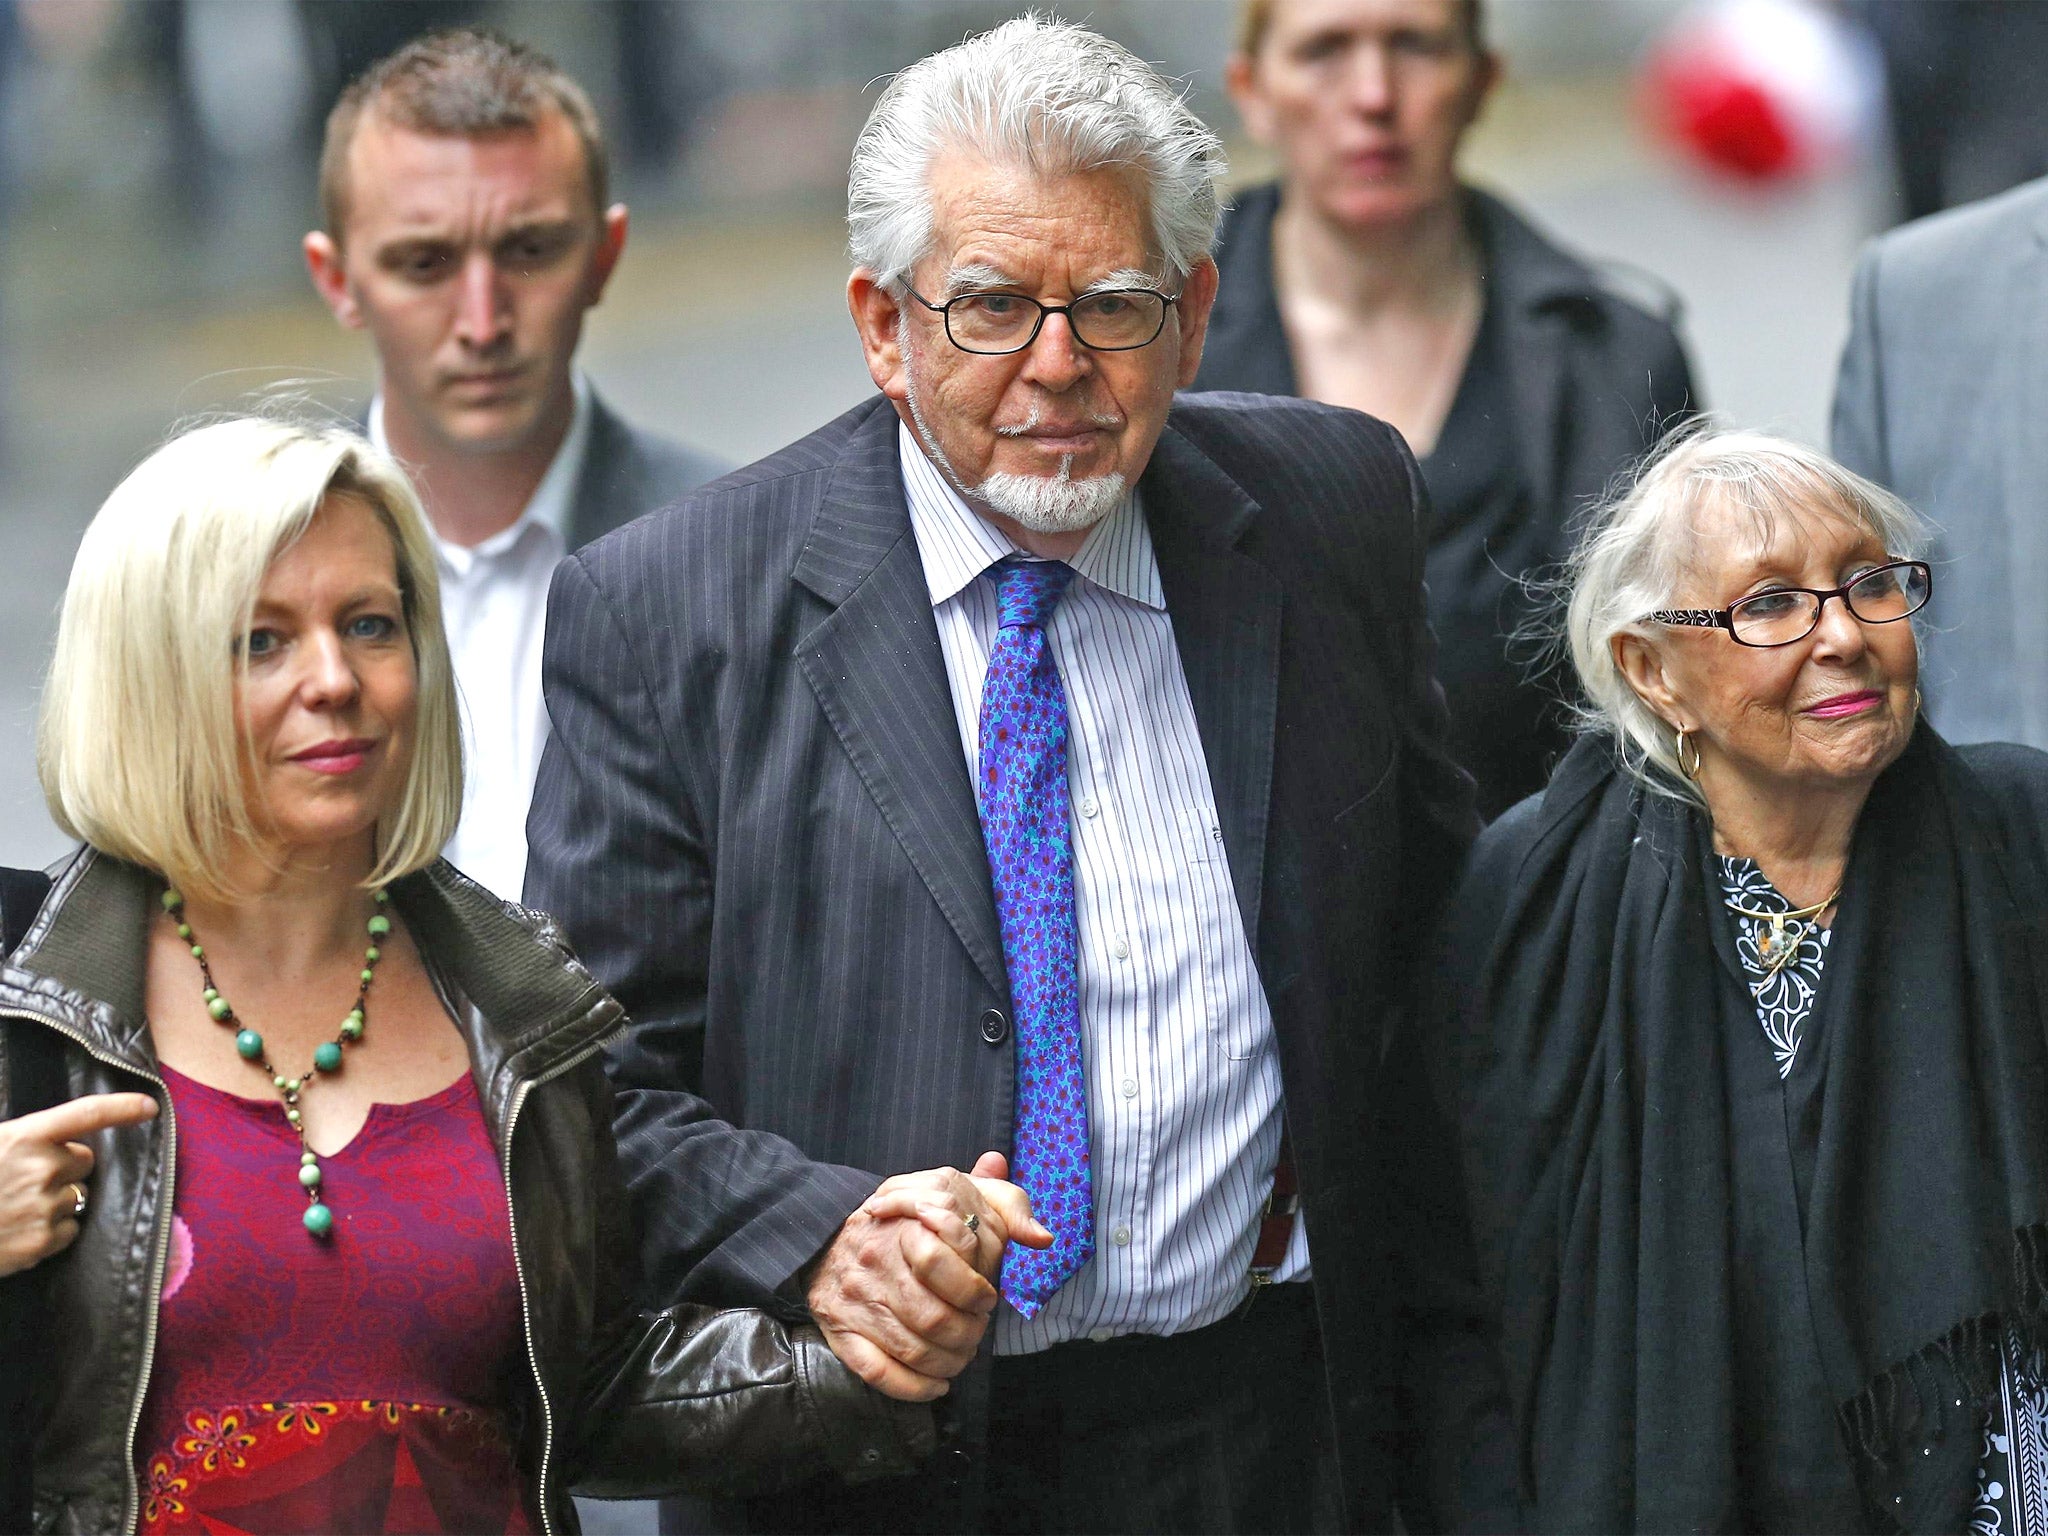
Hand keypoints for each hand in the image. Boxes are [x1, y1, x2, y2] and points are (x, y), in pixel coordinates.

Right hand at [0, 1093, 157, 1276]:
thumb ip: (25, 1142)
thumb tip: (59, 1143)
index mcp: (24, 1137)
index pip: (84, 1114)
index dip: (121, 1108)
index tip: (151, 1106)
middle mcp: (42, 1167)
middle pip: (84, 1161)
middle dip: (65, 1167)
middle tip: (26, 1180)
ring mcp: (46, 1205)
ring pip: (77, 1197)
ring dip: (56, 1201)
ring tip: (14, 1209)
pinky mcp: (44, 1240)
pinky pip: (69, 1229)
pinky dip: (52, 1232)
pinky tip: (18, 1230)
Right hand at [807, 1154, 1049, 1402]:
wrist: (826, 1233)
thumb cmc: (908, 1216)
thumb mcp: (957, 1190)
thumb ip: (1006, 1204)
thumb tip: (1042, 1237)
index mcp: (906, 1224)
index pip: (941, 1260)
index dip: (976, 1289)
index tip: (988, 1298)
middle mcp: (876, 1263)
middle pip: (933, 1316)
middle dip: (968, 1334)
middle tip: (977, 1331)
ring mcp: (856, 1301)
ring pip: (913, 1350)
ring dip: (949, 1363)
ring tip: (962, 1356)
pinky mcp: (841, 1332)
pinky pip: (878, 1373)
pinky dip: (914, 1388)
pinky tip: (936, 1384)